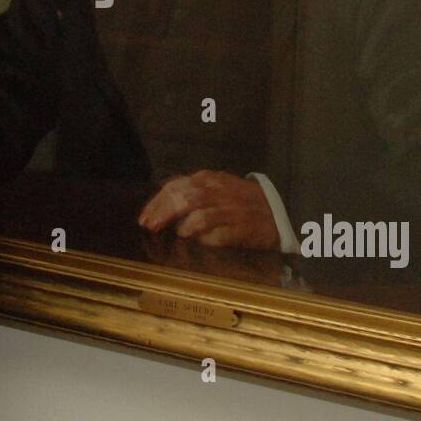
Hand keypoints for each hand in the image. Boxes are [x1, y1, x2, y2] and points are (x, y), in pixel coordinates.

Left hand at [138, 170, 279, 249]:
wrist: (276, 210)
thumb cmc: (239, 200)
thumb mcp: (214, 187)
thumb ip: (190, 191)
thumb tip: (161, 204)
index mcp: (208, 179)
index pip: (175, 186)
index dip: (156, 203)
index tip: (144, 218)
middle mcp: (218, 191)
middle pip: (184, 199)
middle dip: (163, 213)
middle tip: (149, 227)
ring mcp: (230, 209)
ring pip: (200, 214)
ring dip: (183, 226)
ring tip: (176, 233)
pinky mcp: (241, 228)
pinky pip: (218, 234)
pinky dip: (204, 238)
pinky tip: (197, 241)